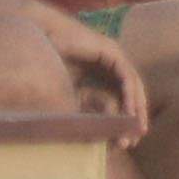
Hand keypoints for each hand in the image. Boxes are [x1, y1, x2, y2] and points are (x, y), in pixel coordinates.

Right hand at [36, 5, 151, 140]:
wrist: (41, 40)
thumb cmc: (50, 64)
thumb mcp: (69, 92)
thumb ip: (82, 107)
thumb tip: (93, 129)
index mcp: (103, 69)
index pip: (121, 95)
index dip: (124, 117)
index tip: (123, 138)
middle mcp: (111, 62)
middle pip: (131, 91)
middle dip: (135, 116)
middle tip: (136, 138)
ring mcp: (113, 55)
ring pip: (133, 85)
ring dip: (136, 108)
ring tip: (135, 128)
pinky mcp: (112, 51)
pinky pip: (127, 76)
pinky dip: (130, 95)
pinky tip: (129, 112)